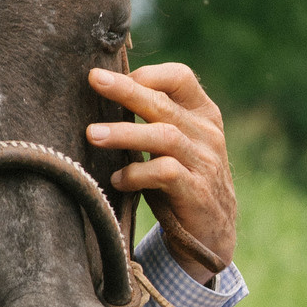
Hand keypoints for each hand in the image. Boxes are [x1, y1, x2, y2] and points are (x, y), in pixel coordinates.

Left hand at [87, 62, 235, 283]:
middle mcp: (207, 134)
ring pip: (164, 136)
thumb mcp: (176, 144)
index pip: (181, 77)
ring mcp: (205, 162)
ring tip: (93, 134)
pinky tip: (116, 180)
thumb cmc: (183, 179)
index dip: (148, 74)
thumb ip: (154, 119)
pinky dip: (137, 174)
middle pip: (164, 103)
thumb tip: (103, 92)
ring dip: (125, 133)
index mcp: (204, 114)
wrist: (214, 231)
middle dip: (126, 90)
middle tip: (94, 79)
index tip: (114, 78)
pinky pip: (165, 173)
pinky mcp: (197, 192)